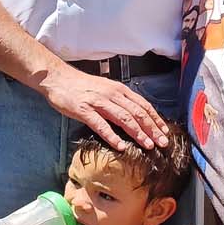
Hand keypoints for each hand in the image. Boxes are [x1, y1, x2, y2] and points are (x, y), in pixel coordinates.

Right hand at [40, 62, 174, 151]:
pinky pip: (101, 125)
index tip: (165, 131)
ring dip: (138, 133)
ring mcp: (98, 102)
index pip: (143, 105)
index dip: (156, 119)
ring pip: (124, 118)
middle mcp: (112, 94)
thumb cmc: (82, 86)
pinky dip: (112, 136)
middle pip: (137, 113)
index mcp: (119, 90)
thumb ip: (120, 101)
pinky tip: (121, 146)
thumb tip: (135, 115)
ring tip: (148, 145)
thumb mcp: (106, 89)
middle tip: (163, 142)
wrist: (58, 78)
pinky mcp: (84, 110)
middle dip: (152, 129)